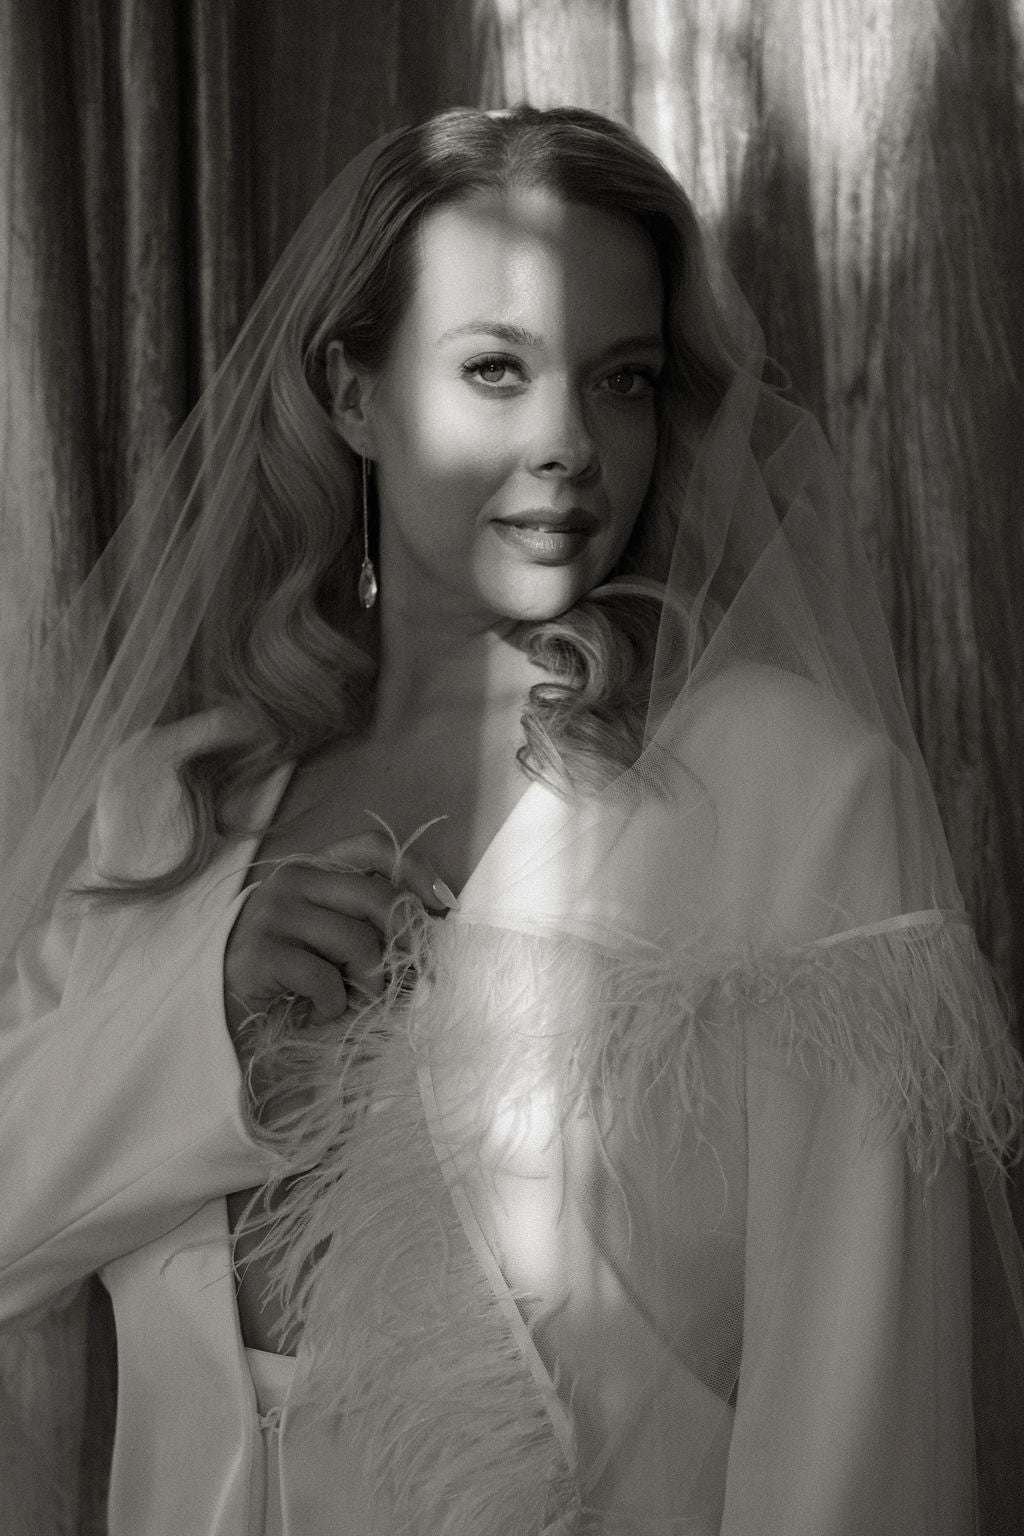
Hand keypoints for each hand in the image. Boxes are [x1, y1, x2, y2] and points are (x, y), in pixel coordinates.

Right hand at [223, 830, 455, 1032]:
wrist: (217, 1009)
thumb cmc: (286, 975)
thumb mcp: (328, 937)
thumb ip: (367, 923)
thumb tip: (431, 933)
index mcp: (314, 869)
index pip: (374, 848)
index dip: (417, 870)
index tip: (444, 905)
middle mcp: (293, 881)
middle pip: (377, 898)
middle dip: (406, 942)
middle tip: (409, 977)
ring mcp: (274, 914)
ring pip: (359, 943)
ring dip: (370, 985)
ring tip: (353, 1003)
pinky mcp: (261, 953)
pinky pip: (325, 980)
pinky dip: (333, 1006)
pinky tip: (318, 1012)